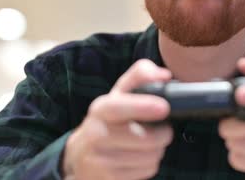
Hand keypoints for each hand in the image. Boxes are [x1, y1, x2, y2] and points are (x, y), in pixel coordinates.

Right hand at [62, 59, 172, 179]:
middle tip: (163, 130)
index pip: (118, 107)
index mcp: (101, 109)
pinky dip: (149, 165)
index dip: (142, 106)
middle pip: (143, 138)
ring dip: (157, 151)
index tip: (164, 107)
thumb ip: (141, 76)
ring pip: (149, 157)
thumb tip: (164, 74)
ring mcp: (100, 160)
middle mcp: (96, 134)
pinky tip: (140, 158)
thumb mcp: (119, 95)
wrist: (80, 155)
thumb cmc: (109, 120)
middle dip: (162, 134)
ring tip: (149, 144)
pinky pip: (145, 171)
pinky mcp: (108, 179)